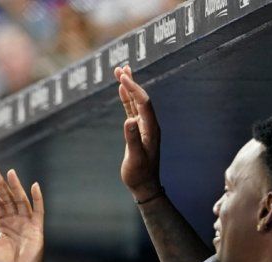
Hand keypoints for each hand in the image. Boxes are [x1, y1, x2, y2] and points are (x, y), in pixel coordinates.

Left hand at [0, 167, 44, 261]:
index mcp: (3, 225)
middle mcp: (15, 221)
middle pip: (9, 199)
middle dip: (2, 185)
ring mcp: (27, 223)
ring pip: (21, 201)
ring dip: (16, 187)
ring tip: (10, 174)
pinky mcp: (37, 228)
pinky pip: (38, 211)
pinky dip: (37, 198)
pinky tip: (34, 186)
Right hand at [114, 66, 161, 196]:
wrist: (144, 186)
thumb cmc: (139, 174)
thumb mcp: (135, 158)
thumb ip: (132, 139)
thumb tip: (128, 121)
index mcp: (151, 129)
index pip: (143, 103)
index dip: (133, 89)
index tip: (122, 78)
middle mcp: (149, 124)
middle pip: (141, 98)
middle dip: (131, 82)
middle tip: (121, 67)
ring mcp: (143, 127)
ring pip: (136, 102)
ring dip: (128, 87)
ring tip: (120, 72)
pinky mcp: (137, 131)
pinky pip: (131, 110)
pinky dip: (126, 99)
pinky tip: (121, 90)